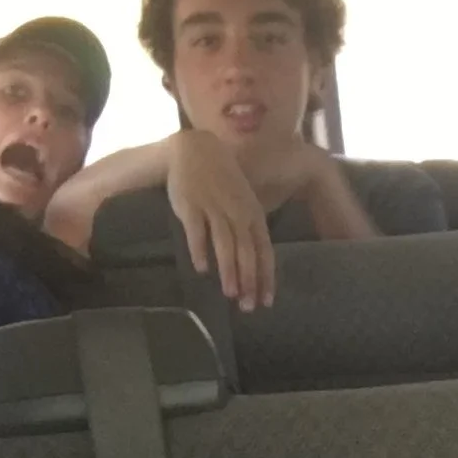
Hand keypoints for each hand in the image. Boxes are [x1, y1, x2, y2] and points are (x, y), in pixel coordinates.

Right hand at [168, 129, 276, 308]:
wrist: (196, 149)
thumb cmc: (222, 180)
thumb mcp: (243, 202)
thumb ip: (248, 230)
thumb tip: (253, 264)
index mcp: (253, 215)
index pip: (264, 251)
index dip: (266, 277)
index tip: (266, 302)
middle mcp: (237, 213)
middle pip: (247, 252)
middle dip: (249, 281)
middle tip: (247, 307)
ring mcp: (214, 208)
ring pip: (225, 245)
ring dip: (229, 271)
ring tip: (230, 294)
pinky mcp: (191, 205)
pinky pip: (197, 231)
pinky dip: (200, 250)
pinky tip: (201, 269)